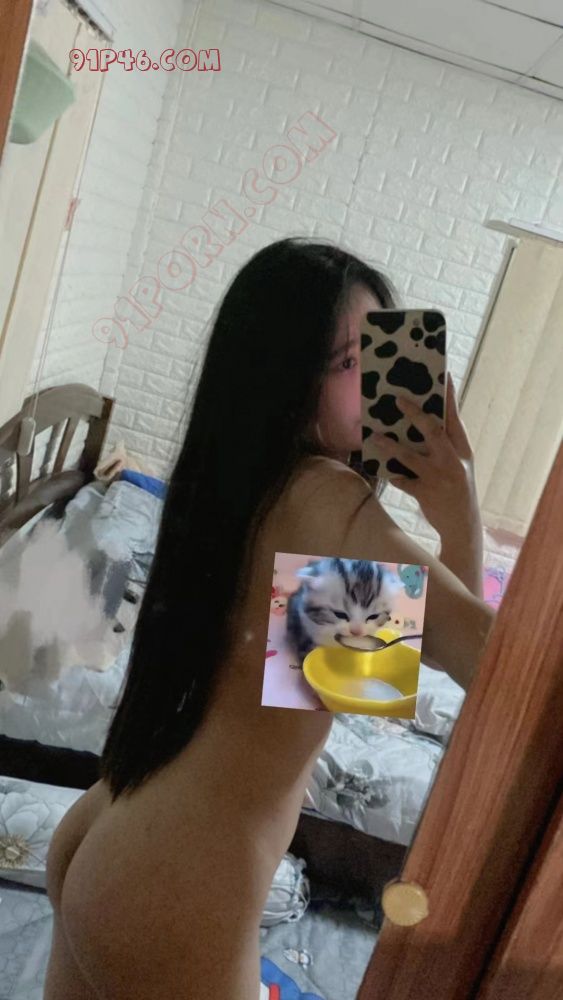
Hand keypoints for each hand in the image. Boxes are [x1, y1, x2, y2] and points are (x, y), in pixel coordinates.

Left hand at [373, 373, 480, 539]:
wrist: (462, 525)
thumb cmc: (458, 489)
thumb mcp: (460, 465)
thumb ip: (446, 445)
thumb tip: (423, 422)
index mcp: (463, 450)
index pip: (455, 419)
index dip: (450, 397)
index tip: (446, 375)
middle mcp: (452, 461)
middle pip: (433, 431)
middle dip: (414, 414)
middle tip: (397, 399)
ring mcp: (439, 477)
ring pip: (410, 456)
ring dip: (391, 446)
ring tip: (375, 436)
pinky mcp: (425, 493)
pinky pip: (403, 481)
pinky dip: (394, 476)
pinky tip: (385, 472)